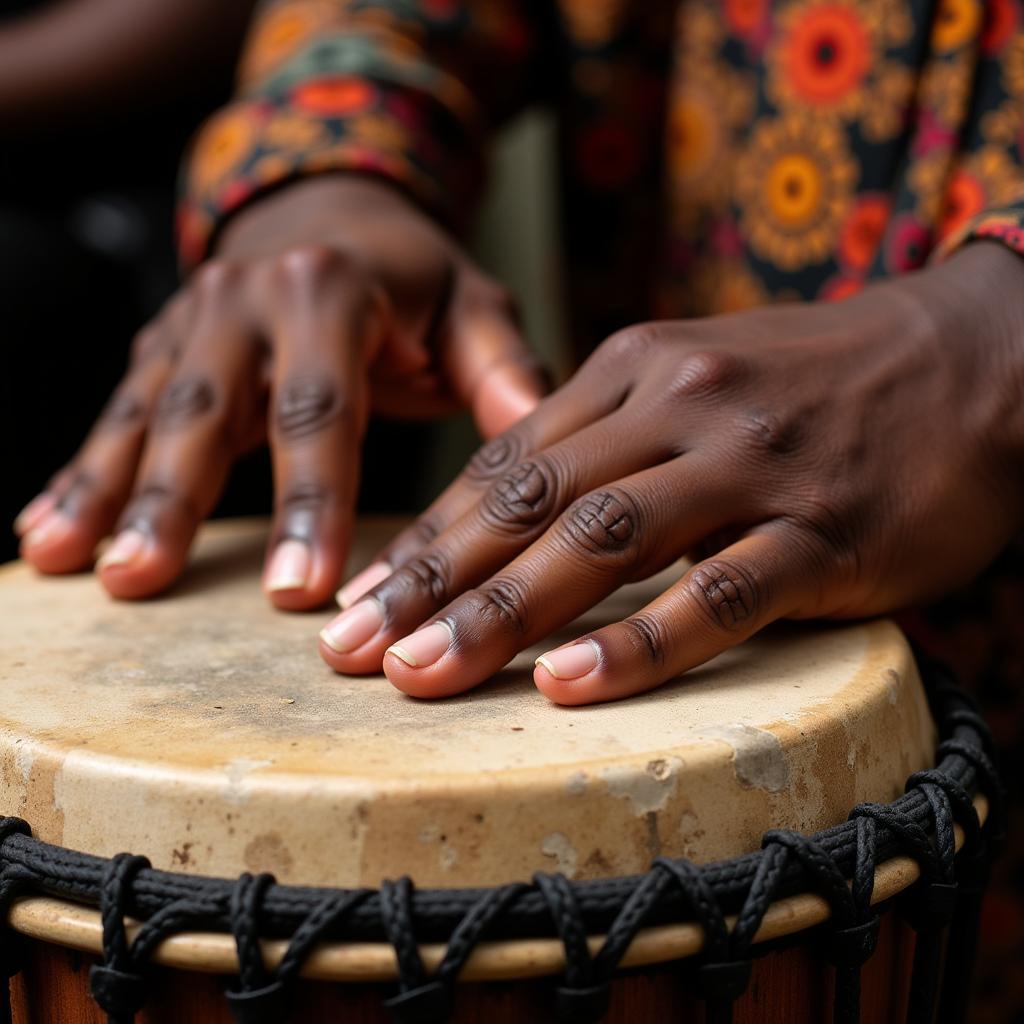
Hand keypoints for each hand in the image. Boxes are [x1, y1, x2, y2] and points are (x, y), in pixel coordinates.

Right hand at [14, 176, 543, 607]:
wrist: (331, 209)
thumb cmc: (414, 278)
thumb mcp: (472, 304)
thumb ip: (502, 368)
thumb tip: (538, 436)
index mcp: (330, 290)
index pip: (321, 408)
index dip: (310, 500)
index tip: (302, 590)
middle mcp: (246, 298)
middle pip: (208, 408)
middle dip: (176, 501)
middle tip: (144, 580)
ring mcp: (193, 321)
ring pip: (145, 412)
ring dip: (108, 491)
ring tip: (73, 565)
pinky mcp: (164, 348)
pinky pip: (118, 413)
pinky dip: (82, 474)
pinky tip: (47, 535)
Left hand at [318, 242, 1023, 703]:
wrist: (970, 358)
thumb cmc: (812, 380)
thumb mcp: (693, 374)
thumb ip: (601, 432)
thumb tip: (503, 505)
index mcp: (637, 367)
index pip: (506, 462)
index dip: (426, 536)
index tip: (359, 602)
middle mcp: (681, 406)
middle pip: (532, 501)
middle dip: (432, 581)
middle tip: (351, 654)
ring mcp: (754, 466)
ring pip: (606, 541)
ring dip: (506, 614)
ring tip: (424, 676)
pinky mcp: (825, 531)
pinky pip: (719, 593)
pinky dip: (640, 642)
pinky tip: (568, 685)